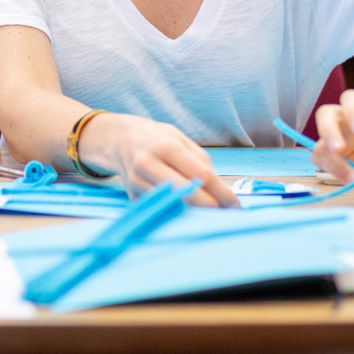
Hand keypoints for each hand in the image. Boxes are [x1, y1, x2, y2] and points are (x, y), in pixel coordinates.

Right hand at [81, 113, 239, 207]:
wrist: (119, 140)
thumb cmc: (156, 139)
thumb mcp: (180, 138)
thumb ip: (200, 161)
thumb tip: (219, 188)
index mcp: (166, 146)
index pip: (200, 174)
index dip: (221, 192)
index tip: (235, 204)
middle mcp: (149, 164)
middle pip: (186, 193)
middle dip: (210, 206)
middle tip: (227, 213)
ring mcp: (137, 182)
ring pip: (172, 204)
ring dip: (195, 212)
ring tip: (212, 214)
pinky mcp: (132, 196)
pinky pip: (159, 208)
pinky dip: (176, 212)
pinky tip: (189, 214)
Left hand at [311, 77, 353, 182]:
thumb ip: (343, 160)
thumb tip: (338, 174)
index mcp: (334, 128)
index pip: (321, 141)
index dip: (329, 159)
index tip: (347, 178)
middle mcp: (345, 113)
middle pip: (326, 113)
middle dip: (329, 131)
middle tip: (338, 149)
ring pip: (350, 99)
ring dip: (352, 116)